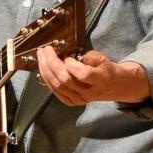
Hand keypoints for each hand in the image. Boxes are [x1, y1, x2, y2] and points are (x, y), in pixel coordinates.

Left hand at [35, 46, 150, 105]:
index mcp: (100, 80)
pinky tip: (43, 69)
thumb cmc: (105, 69)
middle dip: (51, 63)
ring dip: (45, 70)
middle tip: (45, 50)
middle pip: (65, 80)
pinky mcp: (72, 102)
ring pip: (57, 86)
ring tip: (41, 56)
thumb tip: (73, 57)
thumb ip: (89, 57)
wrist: (111, 86)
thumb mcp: (103, 58)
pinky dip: (47, 79)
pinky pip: (55, 91)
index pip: (83, 75)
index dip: (72, 65)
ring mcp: (79, 99)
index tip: (67, 55)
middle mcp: (89, 92)